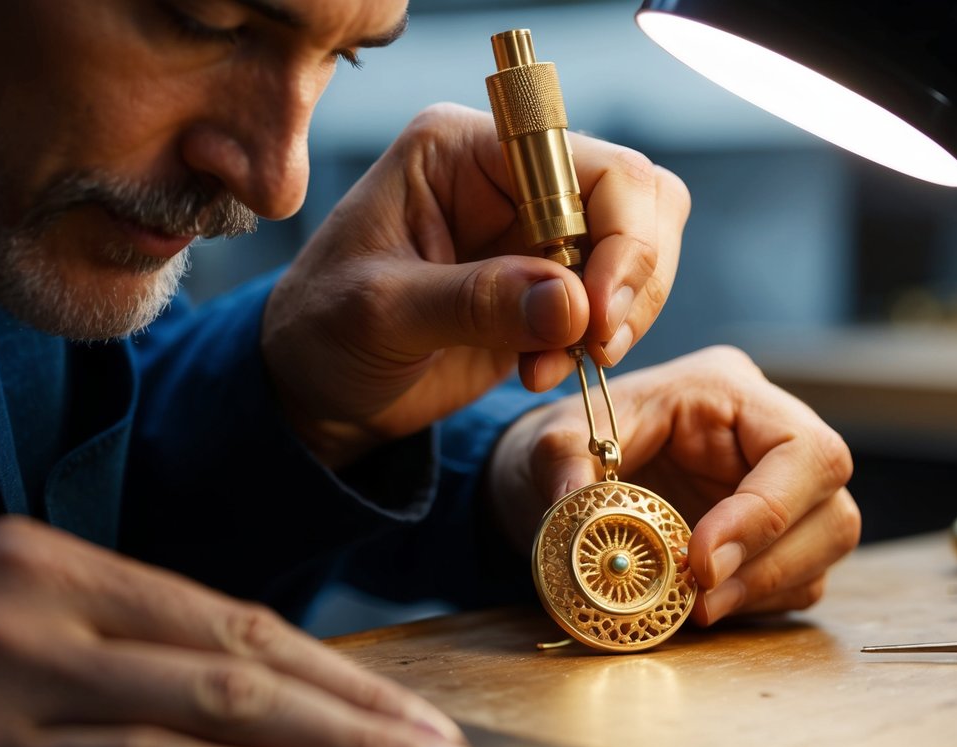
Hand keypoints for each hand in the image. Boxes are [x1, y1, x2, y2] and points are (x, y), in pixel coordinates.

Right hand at [0, 516, 483, 746]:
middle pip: (245, 659)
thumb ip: (119, 666)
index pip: (234, 622)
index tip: (417, 716)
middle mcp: (46, 599)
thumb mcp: (17, 646)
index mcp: (63, 568)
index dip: (336, 675)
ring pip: (211, 707)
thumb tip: (253, 713)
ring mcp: (12, 669)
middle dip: (366, 715)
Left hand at [262, 103, 689, 467]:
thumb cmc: (324, 332)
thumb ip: (474, 303)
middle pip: (636, 198)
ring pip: (640, 250)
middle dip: (632, 277)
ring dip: (618, 316)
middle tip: (597, 344)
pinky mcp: (548, 285)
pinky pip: (613, 303)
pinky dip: (598, 343)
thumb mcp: (380, 314)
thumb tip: (576, 305)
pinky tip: (540, 371)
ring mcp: (535, 231)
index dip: (620, 235)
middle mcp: (511, 178)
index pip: (589, 162)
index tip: (597, 316)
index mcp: (464, 149)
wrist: (316, 388)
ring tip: (554, 364)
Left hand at [488, 346, 860, 624]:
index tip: (703, 562)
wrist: (559, 472)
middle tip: (700, 597)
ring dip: (765, 588)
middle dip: (769, 562)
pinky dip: (760, 601)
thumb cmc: (570, 442)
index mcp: (730, 391)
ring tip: (697, 608)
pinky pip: (802, 577)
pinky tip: (706, 607)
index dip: (767, 512)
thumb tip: (570, 505)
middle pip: (832, 505)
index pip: (801, 449)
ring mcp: (783, 486)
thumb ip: (561, 464)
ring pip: (827, 545)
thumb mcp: (552, 440)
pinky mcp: (777, 534)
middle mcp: (770, 434)